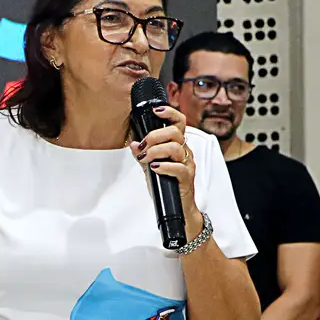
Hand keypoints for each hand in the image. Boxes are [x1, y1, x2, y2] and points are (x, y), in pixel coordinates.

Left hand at [130, 103, 197, 223]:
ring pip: (175, 148)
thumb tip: (133, 144)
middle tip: (143, 147)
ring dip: (156, 151)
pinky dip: (164, 166)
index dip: (169, 113)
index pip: (179, 122)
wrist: (179, 208)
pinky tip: (155, 168)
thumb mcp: (150, 168)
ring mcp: (187, 164)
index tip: (156, 111)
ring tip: (146, 159)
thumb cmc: (167, 186)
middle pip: (175, 132)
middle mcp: (184, 152)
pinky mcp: (187, 178)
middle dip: (154, 136)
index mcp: (177, 145)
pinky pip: (178, 167)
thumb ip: (142, 155)